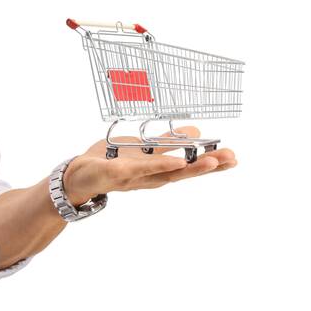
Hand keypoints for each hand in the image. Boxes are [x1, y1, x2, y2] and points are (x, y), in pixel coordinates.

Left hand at [63, 125, 237, 204]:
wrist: (77, 174)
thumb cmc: (110, 160)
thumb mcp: (144, 148)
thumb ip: (168, 143)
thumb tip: (196, 133)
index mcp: (157, 170)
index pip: (188, 167)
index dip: (211, 164)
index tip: (233, 158)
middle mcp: (149, 177)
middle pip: (183, 173)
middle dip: (207, 167)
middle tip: (230, 159)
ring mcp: (133, 177)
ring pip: (165, 172)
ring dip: (189, 167)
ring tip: (211, 161)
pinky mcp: (115, 173)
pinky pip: (139, 169)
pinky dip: (159, 166)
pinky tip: (176, 162)